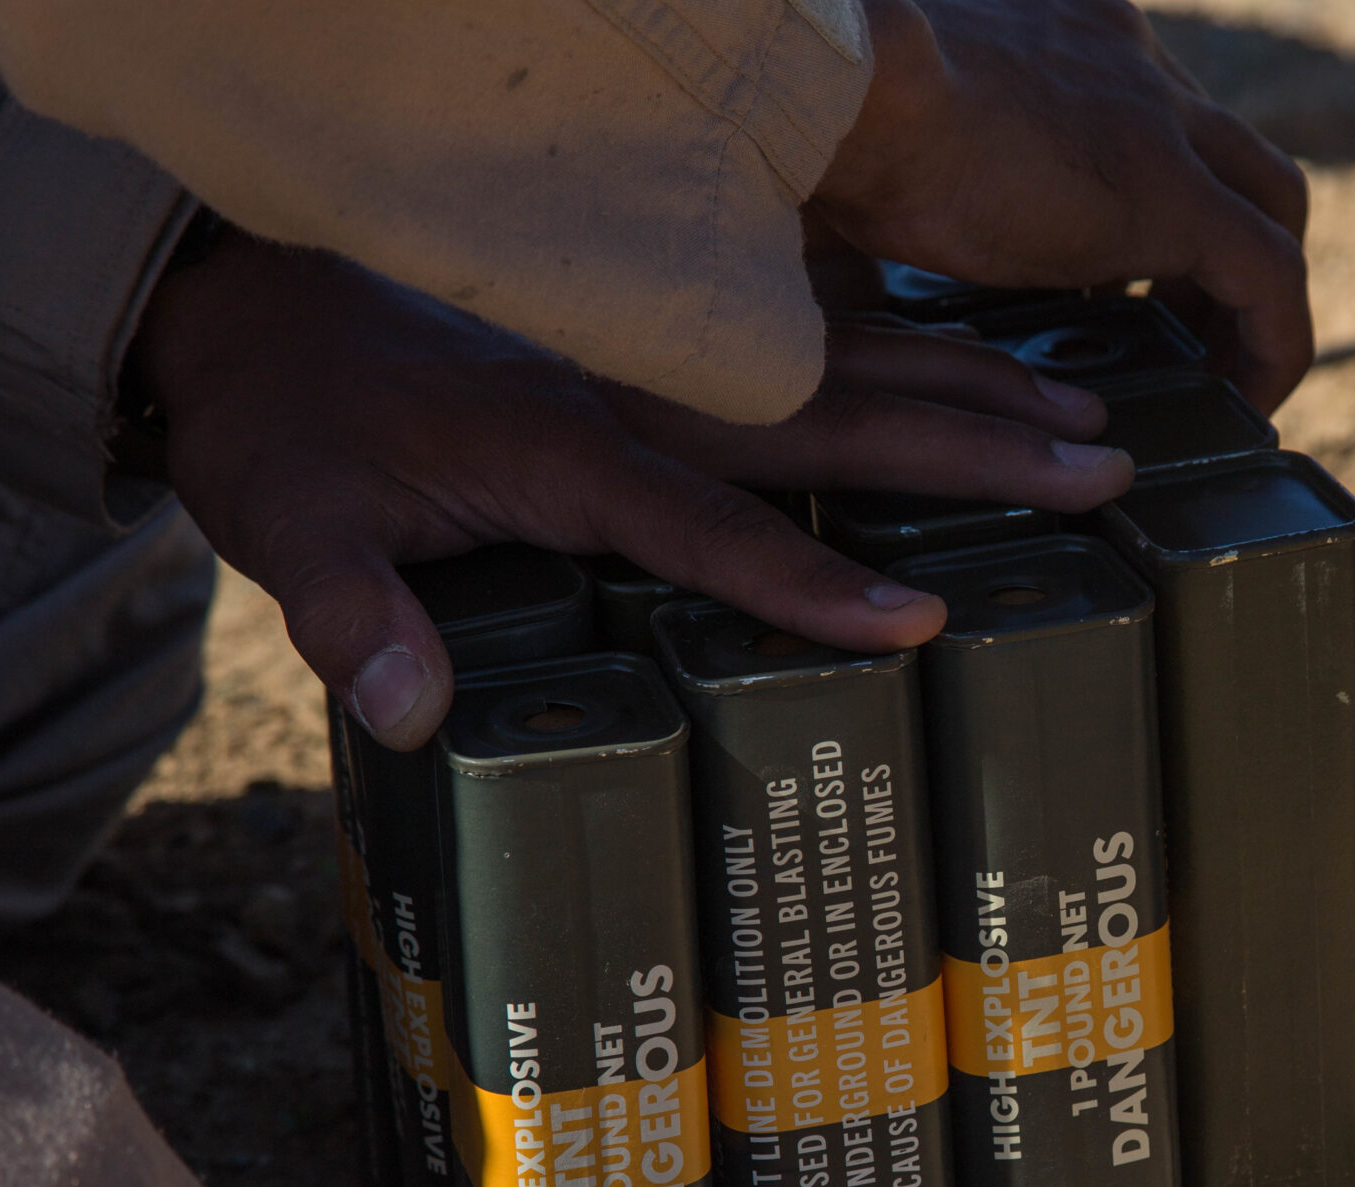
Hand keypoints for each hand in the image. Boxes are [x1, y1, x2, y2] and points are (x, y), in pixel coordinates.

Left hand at [129, 232, 1131, 749]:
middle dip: (974, 450)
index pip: (716, 528)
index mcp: (568, 452)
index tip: (924, 616)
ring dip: (972, 390)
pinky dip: (911, 354)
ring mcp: (663, 363)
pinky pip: (815, 342)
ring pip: (849, 366)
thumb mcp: (293, 526)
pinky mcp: (665, 350)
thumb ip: (352, 616)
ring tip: (1095, 416)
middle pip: (836, 419)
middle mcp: (642, 395)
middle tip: (1103, 474)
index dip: (815, 578)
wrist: (251, 305)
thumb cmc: (288, 429)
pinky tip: (986, 379)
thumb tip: (407, 713)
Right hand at [811, 0, 1311, 409]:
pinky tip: (1252, 400)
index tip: (1112, 268)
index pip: (1145, 103)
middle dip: (1218, 239)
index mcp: (1061, 27)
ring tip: (1220, 373)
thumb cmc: (812, 114)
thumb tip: (850, 231)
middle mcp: (1125, 55)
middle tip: (1180, 323)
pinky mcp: (1173, 196)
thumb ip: (906, 172)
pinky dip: (1275, 341)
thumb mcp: (879, 136)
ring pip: (1272, 199)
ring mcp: (1159, 118)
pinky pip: (1271, 276)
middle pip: (1226, 144)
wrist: (832, 84)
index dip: (1144, 189)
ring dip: (1253, 291)